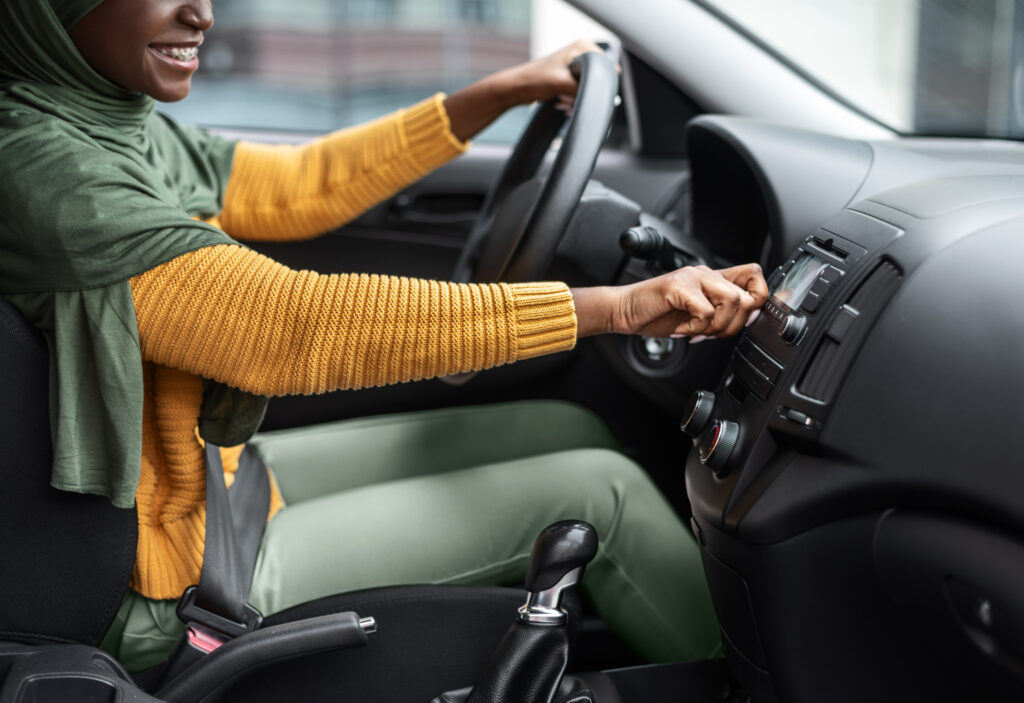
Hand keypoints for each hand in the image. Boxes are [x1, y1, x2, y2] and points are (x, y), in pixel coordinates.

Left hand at [443, 40, 610, 141]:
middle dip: (583, 95)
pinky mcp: (567, 78)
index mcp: (583, 47)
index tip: (582, 93)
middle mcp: (580, 53)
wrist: (515, 89)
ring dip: (575, 100)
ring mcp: (574, 66)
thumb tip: (600, 100)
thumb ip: (584, 90)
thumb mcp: (564, 84)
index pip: (605, 68)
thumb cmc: (534, 81)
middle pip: (596, 81)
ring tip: (560, 101)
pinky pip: (578, 94)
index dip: (598, 85)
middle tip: (566, 98)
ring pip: (587, 90)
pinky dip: (571, 101)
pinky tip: (560, 103)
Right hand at [571, 264, 768, 338]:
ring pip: (731, 301)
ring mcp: (693, 277)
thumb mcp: (698, 317)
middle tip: (713, 332)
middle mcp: (706, 274)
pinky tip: (683, 328)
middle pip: (747, 296)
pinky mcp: (679, 286)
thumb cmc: (657, 314)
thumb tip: (748, 320)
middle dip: (734, 324)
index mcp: (713, 279)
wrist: (625, 311)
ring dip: (717, 325)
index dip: (758, 299)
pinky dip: (697, 326)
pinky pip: (706, 310)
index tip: (743, 320)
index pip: (754, 275)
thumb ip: (721, 316)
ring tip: (697, 330)